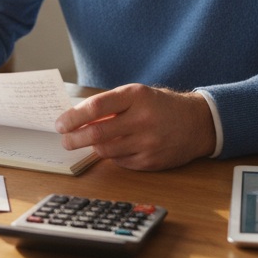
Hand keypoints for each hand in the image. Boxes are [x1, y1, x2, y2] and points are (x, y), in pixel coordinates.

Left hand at [55, 84, 215, 170]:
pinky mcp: (151, 161)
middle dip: (74, 139)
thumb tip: (76, 118)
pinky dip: (112, 156)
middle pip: (97, 134)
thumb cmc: (161, 106)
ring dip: (92, 148)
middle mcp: (142, 119)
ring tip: (86, 142)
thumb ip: (110, 105)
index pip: (96, 107)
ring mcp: (147, 142)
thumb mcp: (137, 95)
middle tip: (65, 140)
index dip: (73, 117)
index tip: (60, 124)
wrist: (197, 123)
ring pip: (106, 150)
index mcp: (136, 96)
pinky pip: (120, 162)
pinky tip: (115, 148)